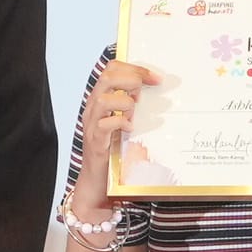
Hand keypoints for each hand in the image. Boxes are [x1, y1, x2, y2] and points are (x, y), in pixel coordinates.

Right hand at [70, 57, 160, 222]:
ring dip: (125, 101)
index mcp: (99, 101)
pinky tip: (130, 128)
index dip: (134, 68)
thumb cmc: (113, 153)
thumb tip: (159, 94)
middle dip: (132, 77)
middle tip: (146, 90)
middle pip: (106, 76)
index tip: (156, 77)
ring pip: (103, 99)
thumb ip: (134, 108)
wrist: (97, 184)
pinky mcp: (96, 142)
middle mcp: (93, 109)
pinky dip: (120, 122)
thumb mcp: (125, 124)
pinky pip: (104, 124)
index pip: (111, 69)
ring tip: (135, 111)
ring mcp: (92, 125)